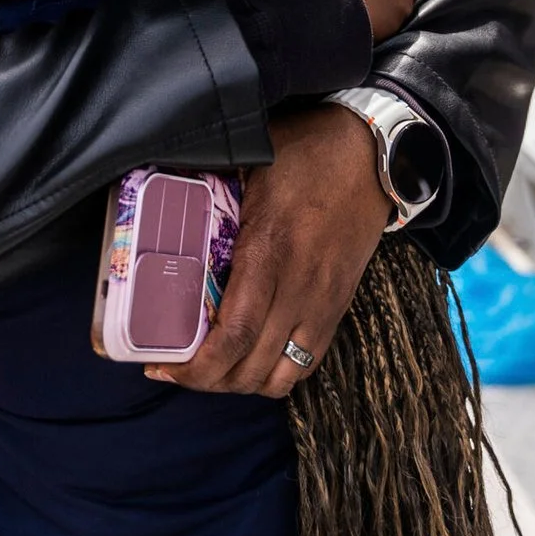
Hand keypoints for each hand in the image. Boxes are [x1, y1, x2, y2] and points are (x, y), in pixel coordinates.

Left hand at [156, 107, 388, 398]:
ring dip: (242, 383)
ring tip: (213, 369)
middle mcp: (300, 286)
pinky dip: (276, 374)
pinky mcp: (338, 306)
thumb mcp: (249, 164)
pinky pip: (308, 362)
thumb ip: (210, 194)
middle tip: (174, 369)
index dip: (198, 366)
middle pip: (252, 366)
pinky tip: (251, 359)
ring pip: (282, 376)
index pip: (235, 333)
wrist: (372, 155)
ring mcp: (323, 301)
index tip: (162, 366)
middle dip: (209, 382)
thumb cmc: (305, 153)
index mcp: (270, 250)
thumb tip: (163, 205)